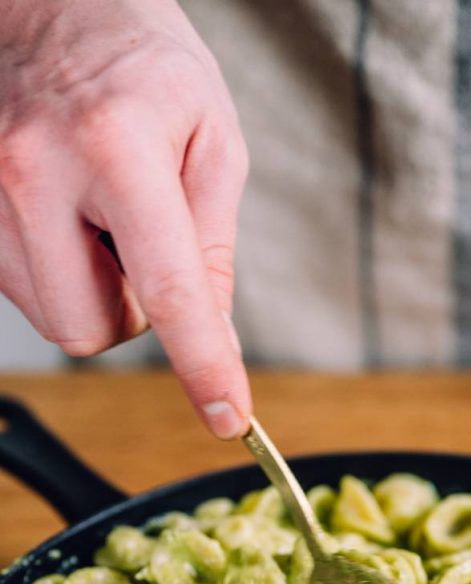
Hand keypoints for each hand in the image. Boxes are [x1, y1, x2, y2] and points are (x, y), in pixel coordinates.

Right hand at [0, 0, 249, 437]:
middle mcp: (33, 172)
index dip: (202, 365)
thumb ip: (214, 244)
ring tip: (102, 215)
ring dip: (92, 290)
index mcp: (114, 146)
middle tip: (145, 245)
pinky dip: (57, 271)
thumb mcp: (210, 135)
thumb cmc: (138, 59)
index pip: (167, 289)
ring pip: (54, 318)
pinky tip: (67, 215)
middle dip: (131, 313)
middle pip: (91, 329)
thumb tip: (215, 334)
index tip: (227, 417)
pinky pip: (23, 289)